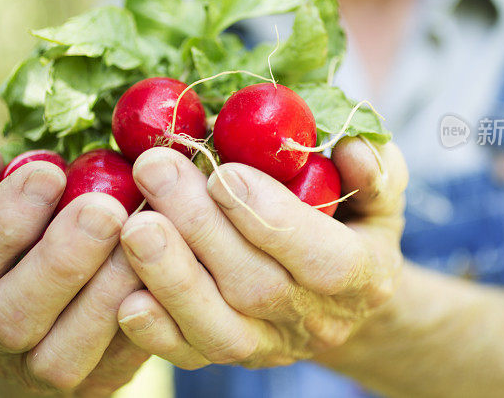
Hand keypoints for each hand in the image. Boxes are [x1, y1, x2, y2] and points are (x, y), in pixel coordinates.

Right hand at [0, 134, 148, 395]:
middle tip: (105, 208)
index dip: (1, 223)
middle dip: (59, 260)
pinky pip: (112, 366)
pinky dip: (140, 321)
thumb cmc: (28, 234)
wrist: (65, 300)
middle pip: (7, 319)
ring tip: (142, 237)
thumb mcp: (0, 203)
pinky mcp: (90, 385)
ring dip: (103, 294)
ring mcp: (35, 374)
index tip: (50, 174)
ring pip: (58, 357)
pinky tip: (164, 272)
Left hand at [115, 137, 405, 368]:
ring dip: (171, 277)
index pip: (324, 258)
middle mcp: (317, 320)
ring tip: (133, 224)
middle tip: (155, 169)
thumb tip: (350, 149)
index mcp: (363, 275)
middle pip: (256, 285)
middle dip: (200, 227)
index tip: (222, 171)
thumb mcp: (379, 194)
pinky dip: (155, 332)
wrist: (339, 295)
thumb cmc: (354, 225)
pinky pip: (191, 354)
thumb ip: (375, 172)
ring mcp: (271, 345)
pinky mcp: (232, 355)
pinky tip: (124, 295)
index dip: (270, 218)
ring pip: (219, 327)